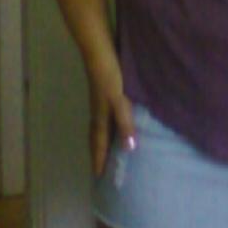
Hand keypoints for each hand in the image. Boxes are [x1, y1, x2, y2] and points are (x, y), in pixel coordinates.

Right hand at [84, 42, 135, 176]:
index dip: (99, 159)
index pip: (99, 144)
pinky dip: (109, 126)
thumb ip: (125, 123)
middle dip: (99, 153)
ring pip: (101, 127)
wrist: (99, 50)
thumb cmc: (110, 76)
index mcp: (101, 117)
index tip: (98, 177)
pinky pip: (106, 117)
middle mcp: (98, 112)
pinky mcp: (105, 92)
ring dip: (103, 140)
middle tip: (101, 168)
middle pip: (97, 138)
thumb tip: (130, 149)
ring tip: (108, 151)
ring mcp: (101, 102)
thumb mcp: (119, 101)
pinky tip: (116, 123)